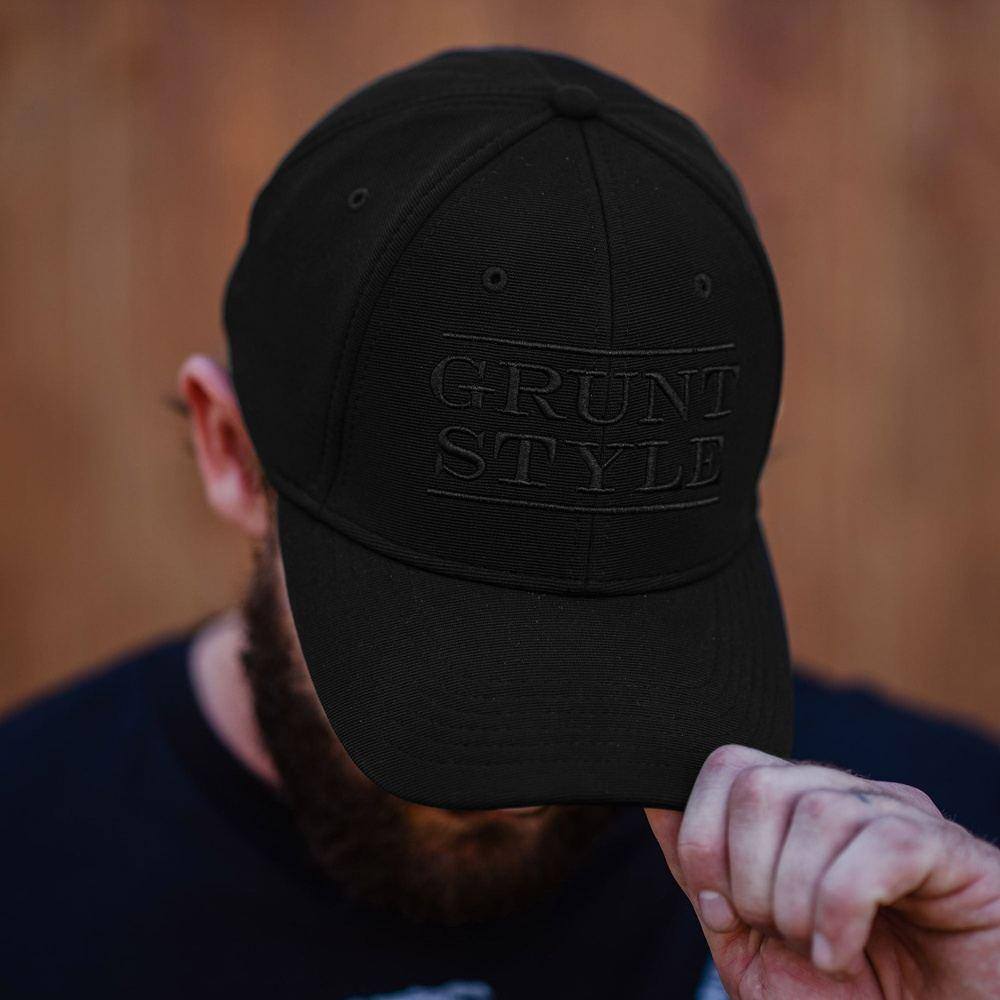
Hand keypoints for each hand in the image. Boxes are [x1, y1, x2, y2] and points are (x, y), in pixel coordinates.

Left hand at [645, 745, 999, 998]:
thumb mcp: (751, 945)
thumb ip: (702, 875)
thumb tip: (654, 800)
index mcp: (796, 811)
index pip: (727, 764)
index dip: (704, 838)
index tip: (719, 909)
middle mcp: (845, 797)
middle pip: (759, 784)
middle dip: (747, 877)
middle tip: (778, 934)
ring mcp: (899, 815)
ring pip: (816, 813)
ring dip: (796, 902)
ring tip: (817, 951)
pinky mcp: (951, 849)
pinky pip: (879, 845)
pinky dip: (841, 910)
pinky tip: (841, 954)